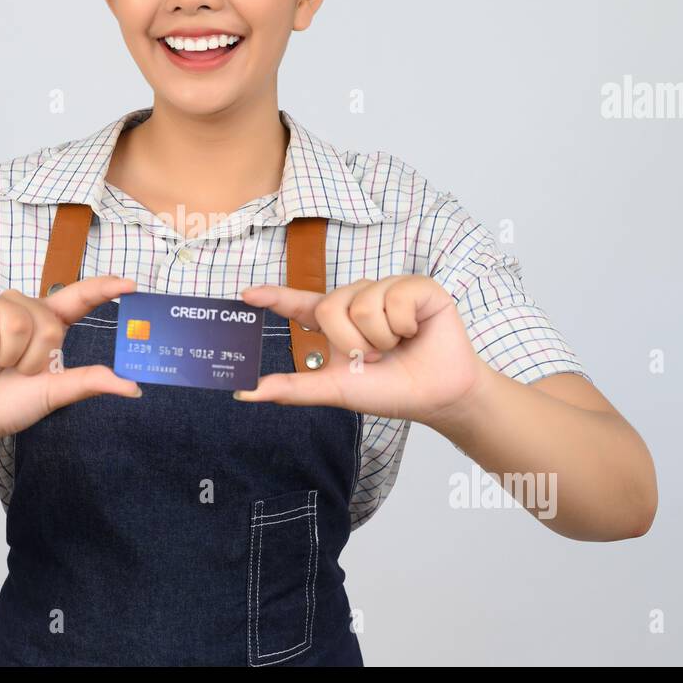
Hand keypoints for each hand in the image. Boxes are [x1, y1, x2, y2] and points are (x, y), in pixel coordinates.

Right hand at [0, 275, 141, 455]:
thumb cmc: (7, 404)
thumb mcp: (53, 392)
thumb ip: (88, 382)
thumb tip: (133, 388)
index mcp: (46, 324)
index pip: (78, 298)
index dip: (103, 288)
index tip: (130, 285)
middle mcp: (20, 308)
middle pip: (47, 321)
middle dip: (34, 358)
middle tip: (14, 371)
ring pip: (17, 320)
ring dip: (7, 355)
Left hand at [234, 275, 486, 424]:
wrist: (438, 395)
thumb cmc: (389, 390)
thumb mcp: (336, 389)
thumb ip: (293, 388)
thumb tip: (245, 393)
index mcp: (336, 323)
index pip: (299, 305)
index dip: (275, 297)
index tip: (247, 295)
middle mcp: (358, 301)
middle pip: (331, 306)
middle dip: (351, 341)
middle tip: (374, 356)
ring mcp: (387, 290)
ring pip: (363, 302)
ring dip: (381, 336)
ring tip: (398, 344)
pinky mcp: (416, 287)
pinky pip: (395, 296)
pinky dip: (405, 323)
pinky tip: (417, 330)